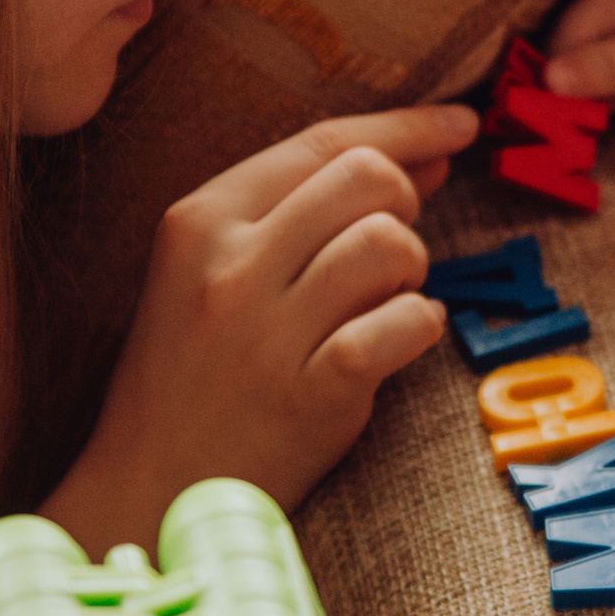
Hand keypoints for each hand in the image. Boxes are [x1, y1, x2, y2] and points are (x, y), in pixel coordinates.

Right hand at [48, 104, 478, 549]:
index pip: (322, 142)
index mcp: (200, 220)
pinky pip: (406, 322)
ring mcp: (269, 330)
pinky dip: (417, 325)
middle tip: (393, 247)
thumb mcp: (215, 273)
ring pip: (391, 243)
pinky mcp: (314, 391)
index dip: (405, 127)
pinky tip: (394, 343)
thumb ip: (307, 211)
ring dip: (409, 271)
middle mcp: (230, 265)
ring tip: (379, 303)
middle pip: (366, 177)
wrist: (155, 491)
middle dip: (404, 200)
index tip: (459, 124)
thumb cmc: (195, 376)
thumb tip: (418, 159)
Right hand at [544, 0, 614, 107]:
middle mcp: (605, 11)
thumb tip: (550, 80)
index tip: (561, 117)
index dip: (555, 82)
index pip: (557, 43)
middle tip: (613, 107)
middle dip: (580, 94)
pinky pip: (606, 90)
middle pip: (564, 62)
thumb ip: (606, 66)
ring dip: (601, 102)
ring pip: (583, 81)